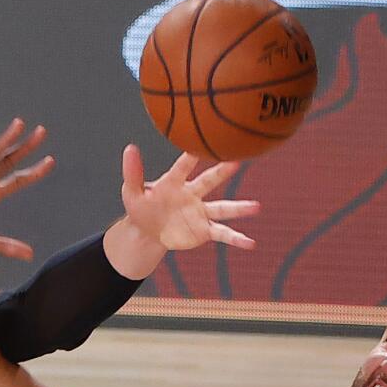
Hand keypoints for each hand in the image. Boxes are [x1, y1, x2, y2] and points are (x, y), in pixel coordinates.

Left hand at [119, 144, 259, 253]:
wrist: (147, 231)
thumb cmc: (141, 207)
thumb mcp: (132, 192)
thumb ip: (132, 172)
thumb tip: (129, 148)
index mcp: (174, 182)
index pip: (183, 167)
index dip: (191, 156)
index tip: (202, 144)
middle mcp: (192, 194)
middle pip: (210, 181)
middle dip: (223, 172)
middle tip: (238, 160)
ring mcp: (200, 212)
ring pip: (222, 208)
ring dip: (239, 208)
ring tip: (256, 207)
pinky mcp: (203, 230)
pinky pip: (222, 234)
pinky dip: (236, 239)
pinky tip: (250, 243)